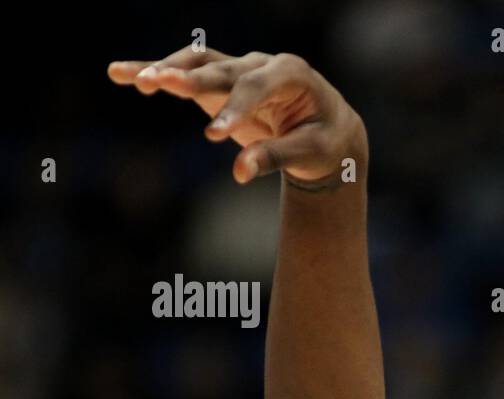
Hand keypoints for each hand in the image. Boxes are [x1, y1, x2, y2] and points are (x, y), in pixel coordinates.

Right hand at [108, 49, 366, 186]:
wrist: (326, 127)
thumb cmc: (324, 140)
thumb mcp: (312, 152)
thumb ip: (276, 158)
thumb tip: (239, 172)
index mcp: (291, 73)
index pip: (257, 87)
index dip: (234, 108)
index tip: (215, 136)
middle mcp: (260, 63)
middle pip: (220, 68)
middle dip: (191, 79)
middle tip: (160, 85)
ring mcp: (236, 68)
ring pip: (196, 62)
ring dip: (165, 69)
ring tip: (136, 81)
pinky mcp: (217, 82)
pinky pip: (182, 73)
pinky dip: (151, 70)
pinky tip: (118, 73)